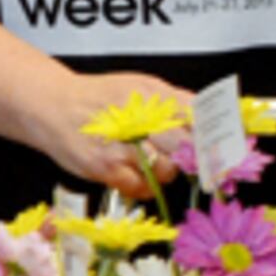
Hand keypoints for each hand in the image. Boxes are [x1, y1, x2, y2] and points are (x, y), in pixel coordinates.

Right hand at [4, 65, 197, 196]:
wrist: (53, 105)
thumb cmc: (99, 98)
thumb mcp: (139, 87)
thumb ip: (174, 101)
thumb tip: (211, 117)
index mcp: (153, 94)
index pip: (199, 119)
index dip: (215, 138)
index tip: (223, 150)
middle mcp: (141, 116)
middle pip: (186, 148)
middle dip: (193, 160)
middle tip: (190, 164)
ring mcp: (123, 143)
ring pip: (166, 171)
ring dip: (165, 173)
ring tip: (151, 165)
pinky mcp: (106, 166)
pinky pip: (139, 187)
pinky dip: (142, 187)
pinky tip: (133, 177)